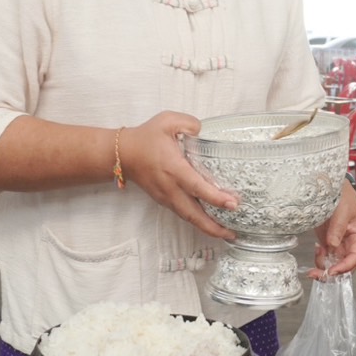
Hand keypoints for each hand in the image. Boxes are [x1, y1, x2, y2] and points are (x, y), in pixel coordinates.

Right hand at [122, 112, 235, 238]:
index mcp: (173, 168)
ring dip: (207, 228)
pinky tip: (212, 223)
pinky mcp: (164, 200)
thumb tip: (205, 132)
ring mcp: (166, 197)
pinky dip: (198, 221)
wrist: (122, 154)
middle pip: (193, 214)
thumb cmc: (145, 138)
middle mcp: (170, 187)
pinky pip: (183, 214)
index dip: (214, 197)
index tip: (232, 203)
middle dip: (213, 226)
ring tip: (228, 234)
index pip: (196, 186)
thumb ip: (190, 123)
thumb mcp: (167, 121)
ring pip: (188, 217)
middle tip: (233, 233)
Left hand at [308, 182, 355, 278]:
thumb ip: (338, 228)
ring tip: (317, 253)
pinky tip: (317, 249)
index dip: (345, 267)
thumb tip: (333, 245)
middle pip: (346, 266)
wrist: (330, 188)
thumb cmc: (343, 196)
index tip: (332, 271)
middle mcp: (353, 244)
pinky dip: (320, 259)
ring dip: (324, 266)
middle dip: (332, 272)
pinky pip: (326, 259)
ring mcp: (341, 245)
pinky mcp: (330, 244)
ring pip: (335, 265)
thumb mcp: (342, 210)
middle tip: (317, 274)